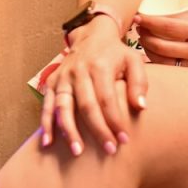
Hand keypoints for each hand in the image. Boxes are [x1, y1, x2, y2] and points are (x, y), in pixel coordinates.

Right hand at [40, 16, 147, 156]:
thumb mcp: (134, 60)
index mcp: (100, 66)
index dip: (115, 121)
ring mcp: (63, 77)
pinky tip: (48, 143)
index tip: (124, 140)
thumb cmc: (116, 53)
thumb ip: (139, 82)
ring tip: (78, 152)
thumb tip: (141, 107)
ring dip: (69, 131)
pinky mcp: (52, 82)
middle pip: (86, 106)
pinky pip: (46, 105)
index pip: (108, 99)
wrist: (92, 36)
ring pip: (63, 107)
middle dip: (97, 130)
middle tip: (109, 150)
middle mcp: (79, 71)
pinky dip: (46, 124)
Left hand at [135, 0, 187, 76]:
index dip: (150, 23)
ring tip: (144, 43)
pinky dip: (163, 64)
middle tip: (138, 30)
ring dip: (150, 53)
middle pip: (161, 47)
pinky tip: (156, 58)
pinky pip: (175, 71)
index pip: (169, 28)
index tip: (139, 17)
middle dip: (144, 38)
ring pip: (165, 62)